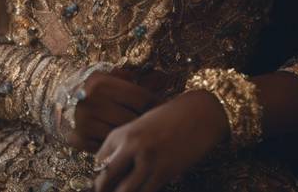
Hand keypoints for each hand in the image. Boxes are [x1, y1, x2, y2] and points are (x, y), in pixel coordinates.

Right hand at [66, 67, 167, 153]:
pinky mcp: (78, 139)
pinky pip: (106, 147)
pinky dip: (114, 145)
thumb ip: (134, 78)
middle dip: (144, 122)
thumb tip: (164, 78)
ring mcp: (84, 122)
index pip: (141, 98)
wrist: (58, 97)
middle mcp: (91, 101)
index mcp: (102, 82)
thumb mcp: (110, 75)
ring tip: (138, 132)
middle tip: (153, 124)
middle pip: (133, 119)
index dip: (155, 104)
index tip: (163, 108)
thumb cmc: (93, 86)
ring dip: (130, 135)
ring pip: (121, 135)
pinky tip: (119, 139)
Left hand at [93, 90, 228, 191]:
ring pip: (124, 191)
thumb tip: (116, 170)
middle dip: (103, 189)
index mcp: (124, 132)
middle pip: (105, 179)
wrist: (200, 113)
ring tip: (124, 191)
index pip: (99, 160)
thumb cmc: (172, 117)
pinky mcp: (164, 172)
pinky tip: (143, 190)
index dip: (98, 174)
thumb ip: (128, 145)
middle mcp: (132, 146)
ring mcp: (148, 160)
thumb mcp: (143, 125)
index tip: (101, 181)